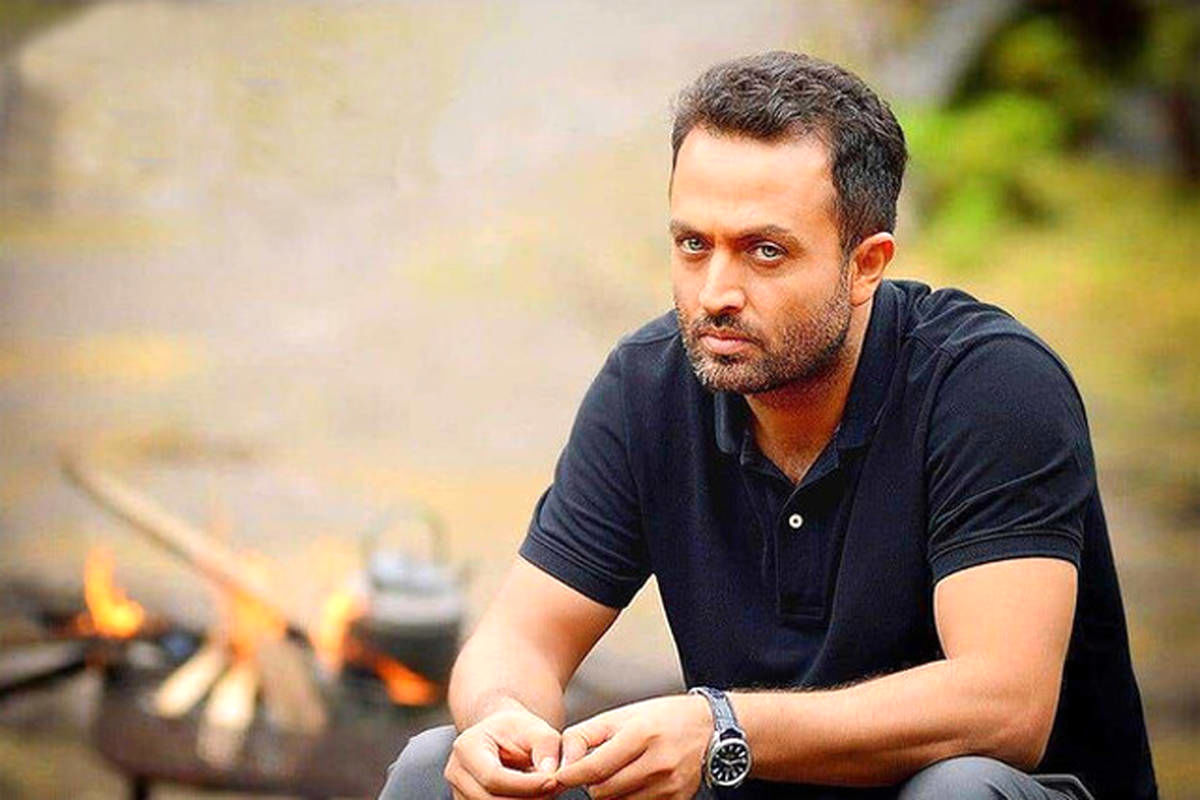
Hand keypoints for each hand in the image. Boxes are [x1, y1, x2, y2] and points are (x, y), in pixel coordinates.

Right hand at [443, 708, 560, 798]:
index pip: (493, 776)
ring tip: (545, 790)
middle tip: (553, 788)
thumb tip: (550, 776)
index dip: (525, 785)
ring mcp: (459, 792)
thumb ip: (546, 748)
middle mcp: (457, 772)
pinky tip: (533, 795)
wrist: (501, 736)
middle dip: (528, 799)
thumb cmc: (518, 731)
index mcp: (467, 746)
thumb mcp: (537, 728)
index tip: (553, 781)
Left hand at [554, 695, 712, 799]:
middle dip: (592, 783)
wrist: (708, 728)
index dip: (571, 776)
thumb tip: (562, 762)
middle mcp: (658, 763)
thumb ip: (585, 736)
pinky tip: (635, 781)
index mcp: (641, 735)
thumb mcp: (620, 715)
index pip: (596, 767)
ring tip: (620, 772)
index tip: (557, 778)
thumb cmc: (661, 718)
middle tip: (597, 768)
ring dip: (609, 793)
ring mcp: (669, 786)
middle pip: (604, 791)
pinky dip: (628, 799)